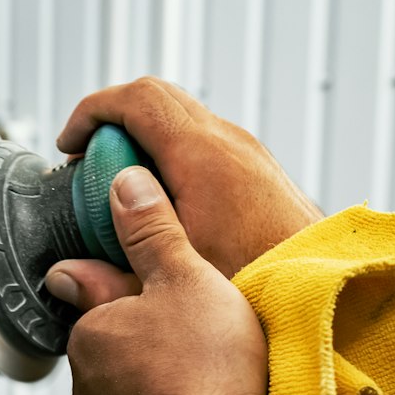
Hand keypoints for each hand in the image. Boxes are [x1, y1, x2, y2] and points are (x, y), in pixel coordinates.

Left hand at [47, 167, 267, 394]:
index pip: (100, 299)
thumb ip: (151, 230)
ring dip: (164, 383)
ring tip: (212, 376)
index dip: (138, 292)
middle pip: (119, 346)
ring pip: (134, 391)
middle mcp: (85, 385)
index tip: (171, 295)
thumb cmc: (205, 367)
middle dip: (153, 339)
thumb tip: (122, 184)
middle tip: (202, 334)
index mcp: (89, 333)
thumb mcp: (184, 275)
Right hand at [58, 77, 318, 278]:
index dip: (91, 112)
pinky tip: (163, 206)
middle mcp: (230, 142)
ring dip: (144, 141)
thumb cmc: (261, 288)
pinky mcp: (260, 171)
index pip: (136, 99)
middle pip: (157, 98)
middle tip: (88, 164)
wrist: (327, 296)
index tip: (70, 145)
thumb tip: (67, 273)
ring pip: (182, 119)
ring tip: (122, 189)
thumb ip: (111, 277)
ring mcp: (249, 153)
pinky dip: (172, 156)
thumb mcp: (172, 280)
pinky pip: (204, 142)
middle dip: (113, 123)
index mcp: (202, 155)